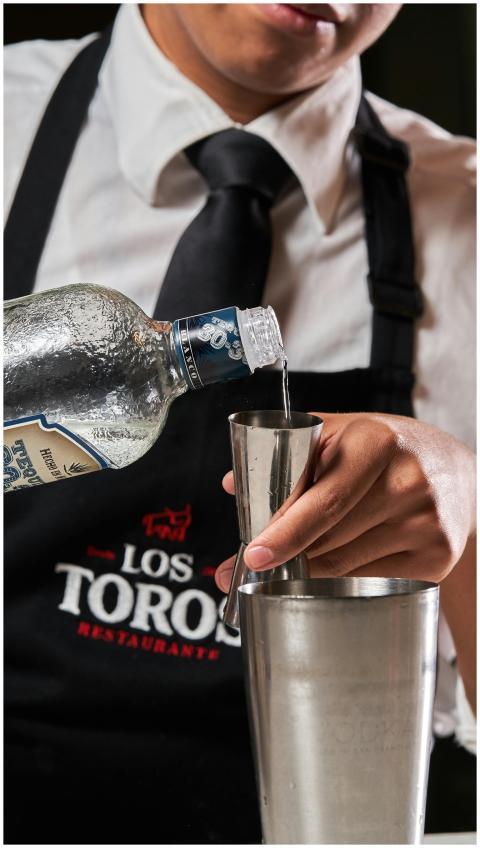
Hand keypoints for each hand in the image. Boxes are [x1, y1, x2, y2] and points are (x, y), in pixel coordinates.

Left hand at [215, 412, 475, 590]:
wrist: (460, 475)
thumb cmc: (390, 450)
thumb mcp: (346, 432)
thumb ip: (290, 453)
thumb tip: (232, 485)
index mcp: (376, 441)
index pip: (324, 500)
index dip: (285, 532)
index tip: (254, 556)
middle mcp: (406, 481)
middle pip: (328, 538)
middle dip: (288, 553)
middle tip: (260, 563)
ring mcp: (425, 523)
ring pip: (343, 563)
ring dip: (312, 565)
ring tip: (300, 558)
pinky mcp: (436, 557)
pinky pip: (369, 579)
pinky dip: (344, 576)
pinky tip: (343, 560)